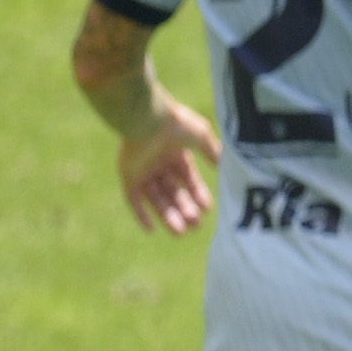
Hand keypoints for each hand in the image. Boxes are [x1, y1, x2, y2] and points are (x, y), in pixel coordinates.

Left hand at [116, 95, 220, 234]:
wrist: (148, 118)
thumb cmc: (176, 123)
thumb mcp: (201, 136)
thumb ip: (212, 151)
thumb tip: (224, 165)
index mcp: (176, 153)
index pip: (188, 179)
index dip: (198, 194)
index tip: (207, 208)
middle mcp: (159, 163)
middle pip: (173, 192)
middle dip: (185, 209)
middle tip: (196, 225)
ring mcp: (142, 169)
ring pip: (157, 198)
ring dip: (168, 215)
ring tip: (181, 232)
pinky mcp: (128, 175)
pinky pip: (133, 198)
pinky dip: (140, 214)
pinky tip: (151, 230)